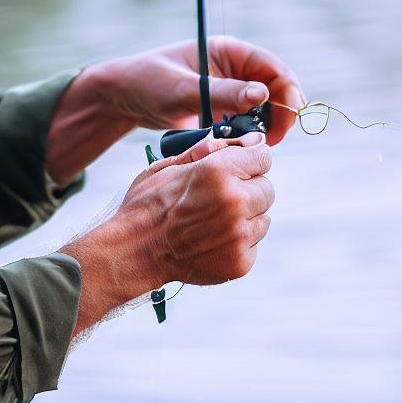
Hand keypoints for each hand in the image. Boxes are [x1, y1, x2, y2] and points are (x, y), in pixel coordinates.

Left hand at [91, 35, 304, 144]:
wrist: (122, 98)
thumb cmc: (148, 82)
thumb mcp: (183, 89)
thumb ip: (221, 93)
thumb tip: (262, 94)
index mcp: (228, 51)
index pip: (272, 67)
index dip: (287, 90)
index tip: (290, 115)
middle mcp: (233, 68)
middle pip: (275, 89)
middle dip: (281, 113)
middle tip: (273, 140)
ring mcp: (229, 90)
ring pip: (264, 109)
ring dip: (266, 126)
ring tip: (256, 145)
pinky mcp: (221, 109)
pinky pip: (246, 122)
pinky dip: (249, 134)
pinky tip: (241, 146)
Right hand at [120, 132, 273, 285]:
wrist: (134, 251)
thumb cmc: (147, 205)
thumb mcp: (169, 165)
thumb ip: (208, 150)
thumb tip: (245, 140)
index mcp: (217, 171)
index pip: (263, 156)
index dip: (251, 158)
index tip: (244, 164)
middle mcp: (234, 201)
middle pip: (267, 188)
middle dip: (248, 188)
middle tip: (221, 195)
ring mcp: (239, 234)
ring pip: (263, 217)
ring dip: (245, 216)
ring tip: (213, 220)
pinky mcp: (240, 262)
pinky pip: (254, 243)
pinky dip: (239, 241)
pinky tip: (213, 238)